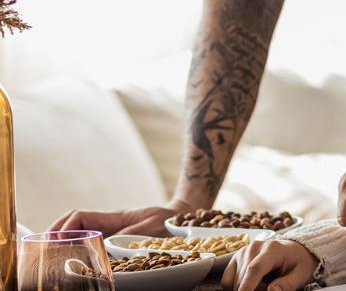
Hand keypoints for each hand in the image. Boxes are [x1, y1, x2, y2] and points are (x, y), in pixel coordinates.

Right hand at [47, 200, 192, 236]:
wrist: (178, 215)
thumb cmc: (167, 220)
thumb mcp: (151, 227)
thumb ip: (131, 234)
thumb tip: (108, 243)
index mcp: (114, 217)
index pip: (81, 216)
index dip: (66, 227)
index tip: (59, 240)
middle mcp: (107, 221)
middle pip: (74, 220)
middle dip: (56, 230)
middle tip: (43, 245)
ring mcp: (109, 227)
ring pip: (79, 227)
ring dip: (62, 236)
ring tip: (48, 250)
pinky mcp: (112, 235)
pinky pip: (89, 236)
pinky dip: (75, 243)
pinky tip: (69, 255)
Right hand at [221, 239, 317, 290]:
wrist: (295, 251)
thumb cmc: (299, 263)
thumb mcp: (300, 275)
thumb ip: (287, 285)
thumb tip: (271, 290)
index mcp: (273, 249)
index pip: (255, 269)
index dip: (247, 287)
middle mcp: (254, 247)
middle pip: (244, 279)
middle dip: (255, 290)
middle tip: (272, 285)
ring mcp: (243, 251)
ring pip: (234, 282)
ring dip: (248, 287)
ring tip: (266, 281)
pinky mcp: (236, 258)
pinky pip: (228, 281)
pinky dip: (238, 285)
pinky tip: (254, 281)